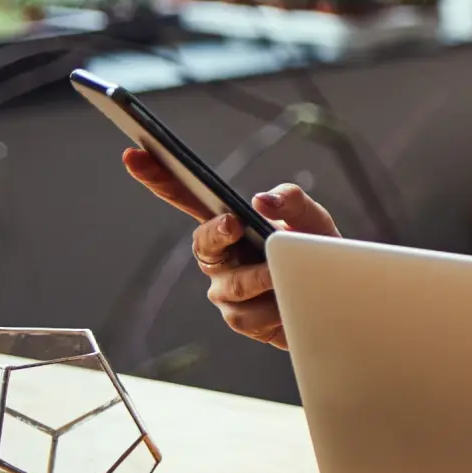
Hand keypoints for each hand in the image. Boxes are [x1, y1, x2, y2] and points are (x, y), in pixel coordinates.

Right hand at [121, 149, 340, 351]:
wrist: (337, 295)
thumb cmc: (317, 251)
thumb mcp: (312, 219)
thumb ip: (292, 201)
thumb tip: (261, 200)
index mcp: (228, 221)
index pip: (186, 197)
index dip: (157, 177)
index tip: (135, 154)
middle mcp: (220, 255)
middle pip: (202, 243)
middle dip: (217, 233)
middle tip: (234, 224)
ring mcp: (226, 289)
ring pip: (232, 286)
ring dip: (261, 278)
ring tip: (284, 274)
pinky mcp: (240, 318)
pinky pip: (250, 315)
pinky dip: (275, 307)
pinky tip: (289, 302)